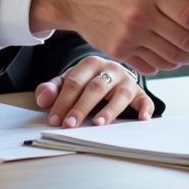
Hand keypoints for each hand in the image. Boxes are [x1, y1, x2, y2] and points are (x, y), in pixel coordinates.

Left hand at [35, 55, 151, 127]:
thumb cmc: (87, 80)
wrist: (111, 73)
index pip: (75, 82)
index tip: (54, 120)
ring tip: (98, 124)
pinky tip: (141, 119)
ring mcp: (126, 80)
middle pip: (96, 88)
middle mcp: (110, 68)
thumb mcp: (68, 81)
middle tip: (70, 125)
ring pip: (120, 94)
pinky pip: (144, 99)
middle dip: (81, 107)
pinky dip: (145, 109)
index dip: (63, 101)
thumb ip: (53, 89)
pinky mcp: (139, 92)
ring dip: (109, 110)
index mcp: (90, 63)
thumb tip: (42, 99)